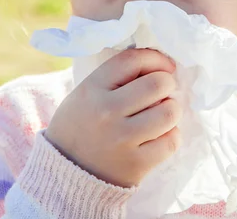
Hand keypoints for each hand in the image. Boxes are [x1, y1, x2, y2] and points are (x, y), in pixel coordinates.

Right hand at [45, 49, 182, 186]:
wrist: (65, 177)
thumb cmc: (81, 127)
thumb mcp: (85, 95)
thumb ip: (115, 78)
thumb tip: (157, 66)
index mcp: (92, 89)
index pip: (132, 60)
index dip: (156, 58)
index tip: (165, 66)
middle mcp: (106, 111)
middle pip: (157, 83)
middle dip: (167, 84)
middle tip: (163, 93)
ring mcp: (122, 138)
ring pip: (169, 112)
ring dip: (171, 110)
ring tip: (162, 114)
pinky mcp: (136, 164)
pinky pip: (171, 141)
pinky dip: (171, 136)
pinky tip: (159, 136)